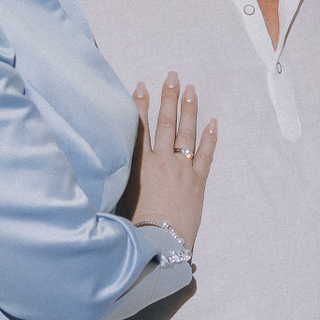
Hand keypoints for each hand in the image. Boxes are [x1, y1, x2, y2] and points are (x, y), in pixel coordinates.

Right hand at [129, 72, 216, 247]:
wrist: (159, 243)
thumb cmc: (134, 226)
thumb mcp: (120, 196)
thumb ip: (118, 177)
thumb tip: (105, 165)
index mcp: (139, 164)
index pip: (139, 127)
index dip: (140, 104)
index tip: (141, 85)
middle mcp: (161, 161)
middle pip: (165, 122)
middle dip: (169, 98)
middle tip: (172, 76)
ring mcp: (182, 169)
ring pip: (186, 133)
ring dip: (189, 110)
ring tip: (191, 90)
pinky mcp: (198, 182)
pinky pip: (206, 155)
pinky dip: (210, 138)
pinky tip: (213, 122)